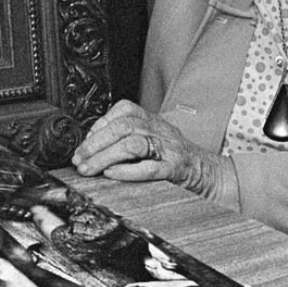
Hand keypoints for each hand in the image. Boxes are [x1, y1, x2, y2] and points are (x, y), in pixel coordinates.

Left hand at [71, 99, 222, 196]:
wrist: (208, 173)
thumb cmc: (174, 157)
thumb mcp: (153, 138)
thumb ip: (128, 137)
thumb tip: (92, 147)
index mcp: (153, 120)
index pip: (123, 111)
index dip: (99, 126)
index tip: (83, 143)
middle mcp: (161, 129)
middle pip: (123, 128)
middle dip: (96, 143)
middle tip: (79, 160)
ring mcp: (169, 148)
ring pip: (133, 145)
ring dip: (105, 157)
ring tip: (89, 169)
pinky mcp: (175, 169)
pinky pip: (150, 168)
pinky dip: (128, 171)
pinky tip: (111, 175)